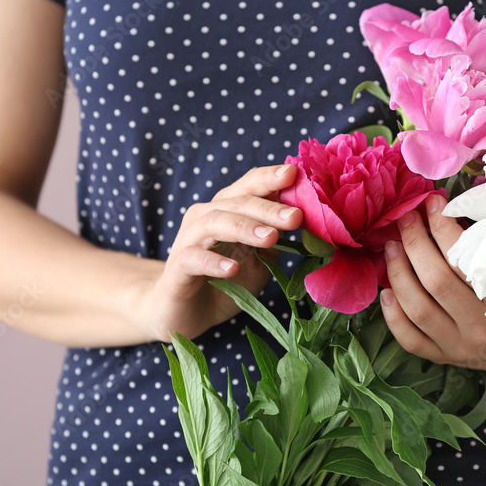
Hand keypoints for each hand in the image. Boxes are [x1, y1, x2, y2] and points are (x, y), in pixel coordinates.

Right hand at [135, 164, 303, 342]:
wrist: (183, 312)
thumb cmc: (225, 282)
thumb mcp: (259, 259)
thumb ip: (276, 238)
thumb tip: (308, 220)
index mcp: (228, 210)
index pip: (249, 186)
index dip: (270, 177)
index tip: (295, 173)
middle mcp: (205, 217)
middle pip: (237, 202)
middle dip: (268, 208)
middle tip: (295, 216)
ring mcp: (189, 240)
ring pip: (215, 223)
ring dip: (245, 228)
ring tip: (271, 238)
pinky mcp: (177, 267)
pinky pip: (194, 258)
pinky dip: (214, 261)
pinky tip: (232, 268)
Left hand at [380, 194, 485, 378]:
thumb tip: (453, 208)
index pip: (466, 259)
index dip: (444, 227)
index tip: (434, 203)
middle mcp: (481, 328)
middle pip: (437, 281)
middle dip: (416, 243)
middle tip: (408, 219)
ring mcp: (460, 346)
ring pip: (418, 309)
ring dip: (399, 273)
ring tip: (392, 246)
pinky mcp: (445, 358)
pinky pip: (411, 339)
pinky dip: (393, 316)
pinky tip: (386, 291)